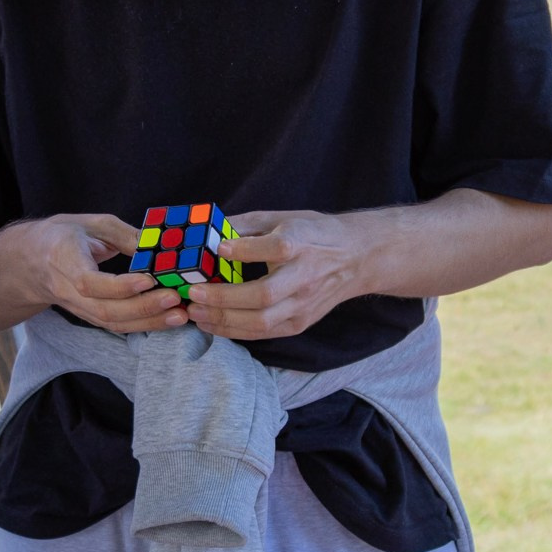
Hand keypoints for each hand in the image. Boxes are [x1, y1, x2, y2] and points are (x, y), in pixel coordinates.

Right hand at [28, 214, 185, 334]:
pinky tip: (168, 319)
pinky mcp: (90, 316)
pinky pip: (117, 326)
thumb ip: (123, 234)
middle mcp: (69, 291)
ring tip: (180, 315)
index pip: (90, 282)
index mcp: (64, 261)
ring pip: (113, 323)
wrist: (30, 262)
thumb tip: (158, 244)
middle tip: (175, 299)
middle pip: (105, 310)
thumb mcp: (89, 224)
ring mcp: (79, 308)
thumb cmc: (61, 236)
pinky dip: (144, 325)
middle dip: (143, 308)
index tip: (148, 279)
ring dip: (149, 322)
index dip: (120, 286)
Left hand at [186, 209, 369, 341]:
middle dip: (224, 298)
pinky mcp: (300, 323)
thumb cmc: (314, 234)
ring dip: (224, 320)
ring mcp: (303, 305)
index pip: (276, 248)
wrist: (356, 258)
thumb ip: (246, 225)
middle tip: (194, 294)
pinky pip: (264, 333)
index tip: (219, 248)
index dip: (245, 250)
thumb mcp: (283, 218)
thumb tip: (208, 231)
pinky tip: (212, 324)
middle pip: (264, 295)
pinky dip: (235, 331)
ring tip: (196, 313)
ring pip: (262, 322)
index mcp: (302, 244)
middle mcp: (305, 277)